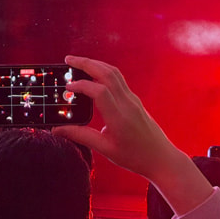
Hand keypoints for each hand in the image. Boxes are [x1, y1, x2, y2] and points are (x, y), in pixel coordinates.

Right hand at [52, 56, 180, 181]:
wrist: (162, 159)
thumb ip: (81, 136)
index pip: (100, 92)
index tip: (67, 88)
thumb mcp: (105, 149)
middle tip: (68, 59)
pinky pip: (118, 79)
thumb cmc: (135, 157)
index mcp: (119, 118)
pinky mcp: (134, 100)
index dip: (81, 86)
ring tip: (77, 62)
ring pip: (114, 73)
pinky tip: (92, 74)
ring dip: (95, 64)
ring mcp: (133, 100)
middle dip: (86, 63)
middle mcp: (128, 104)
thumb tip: (57, 130)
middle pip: (107, 74)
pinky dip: (103, 71)